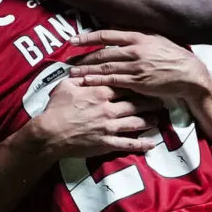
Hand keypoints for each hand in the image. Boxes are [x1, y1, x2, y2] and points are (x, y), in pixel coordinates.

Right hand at [29, 79, 160, 158]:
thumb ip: (80, 77)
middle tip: (161, 100)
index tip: (147, 82)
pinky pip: (128, 143)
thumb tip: (84, 67)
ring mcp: (109, 127)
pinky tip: (152, 144)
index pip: (125, 85)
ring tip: (158, 118)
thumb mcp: (65, 86)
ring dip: (149, 120)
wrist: (50, 133)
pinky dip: (142, 144)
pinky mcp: (107, 143)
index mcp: (100, 92)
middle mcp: (109, 108)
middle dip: (150, 101)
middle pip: (136, 103)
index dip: (138, 84)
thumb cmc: (55, 108)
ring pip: (136, 122)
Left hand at [68, 30, 211, 99]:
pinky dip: (98, 82)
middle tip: (68, 61)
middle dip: (83, 57)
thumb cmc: (173, 56)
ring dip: (87, 70)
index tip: (73, 40)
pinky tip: (87, 82)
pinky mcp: (138, 82)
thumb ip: (137, 35)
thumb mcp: (156, 39)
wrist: (189, 74)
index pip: (107, 35)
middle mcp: (135, 50)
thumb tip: (118, 29)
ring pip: (105, 68)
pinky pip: (113, 81)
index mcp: (138, 37)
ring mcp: (136, 67)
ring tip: (72, 73)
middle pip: (102, 53)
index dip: (88, 37)